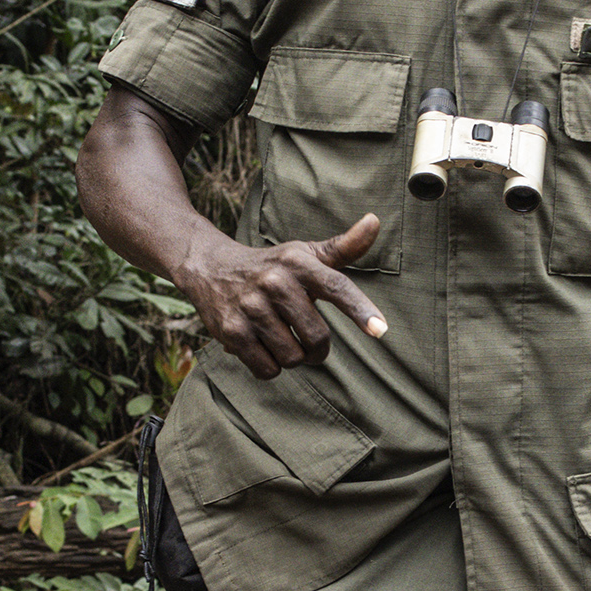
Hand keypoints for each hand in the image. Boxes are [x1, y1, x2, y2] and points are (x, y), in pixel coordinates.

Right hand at [178, 217, 385, 377]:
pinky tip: (261, 346)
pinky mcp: (232, 331)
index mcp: (298, 262)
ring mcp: (251, 307)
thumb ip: (343, 247)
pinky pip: (268, 369)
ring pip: (293, 357)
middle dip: (318, 348)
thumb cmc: (271, 265)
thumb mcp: (304, 253)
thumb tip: (375, 221)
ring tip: (280, 337)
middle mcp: (274, 281)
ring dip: (293, 357)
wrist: (209, 267)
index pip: (336, 286)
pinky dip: (270, 366)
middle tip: (307, 339)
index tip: (380, 330)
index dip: (360, 309)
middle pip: (317, 337)